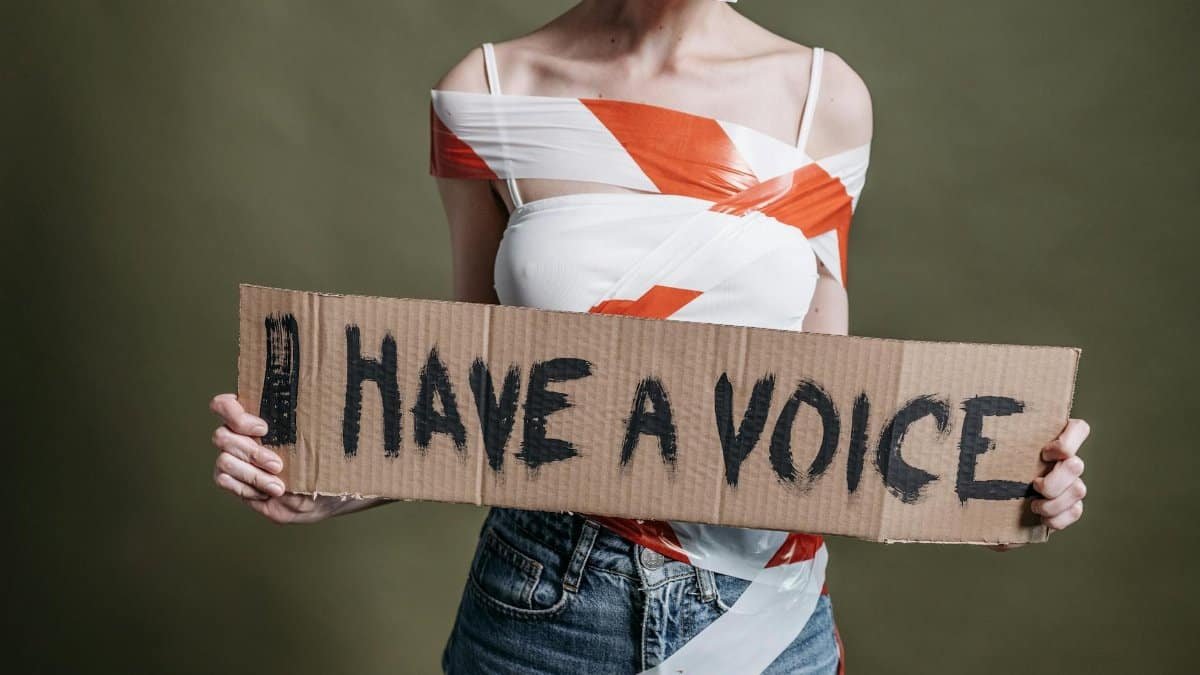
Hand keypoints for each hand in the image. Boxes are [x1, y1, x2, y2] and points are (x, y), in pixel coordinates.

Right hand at [209, 394, 383, 523]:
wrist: (322, 495)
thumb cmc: (322, 460)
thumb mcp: (320, 437)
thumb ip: (308, 418)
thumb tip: (316, 397)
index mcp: (257, 416)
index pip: (224, 405)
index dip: (235, 415)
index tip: (264, 429)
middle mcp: (240, 435)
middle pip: (222, 435)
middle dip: (253, 453)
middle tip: (279, 465)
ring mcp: (233, 458)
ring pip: (224, 460)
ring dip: (253, 474)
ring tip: (279, 487)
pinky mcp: (233, 482)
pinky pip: (224, 481)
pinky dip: (247, 488)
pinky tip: (268, 494)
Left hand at [990, 418, 1089, 551]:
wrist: (988, 507)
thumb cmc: (986, 474)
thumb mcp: (983, 456)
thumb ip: (984, 442)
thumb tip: (962, 428)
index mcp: (1049, 442)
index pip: (1078, 429)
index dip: (1069, 440)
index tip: (1044, 453)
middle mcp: (1064, 461)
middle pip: (1077, 465)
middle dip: (1056, 480)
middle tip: (1034, 486)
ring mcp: (1070, 484)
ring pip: (1079, 489)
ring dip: (1055, 502)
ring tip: (1033, 506)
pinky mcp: (1069, 506)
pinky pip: (1076, 511)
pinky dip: (1059, 518)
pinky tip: (1042, 519)